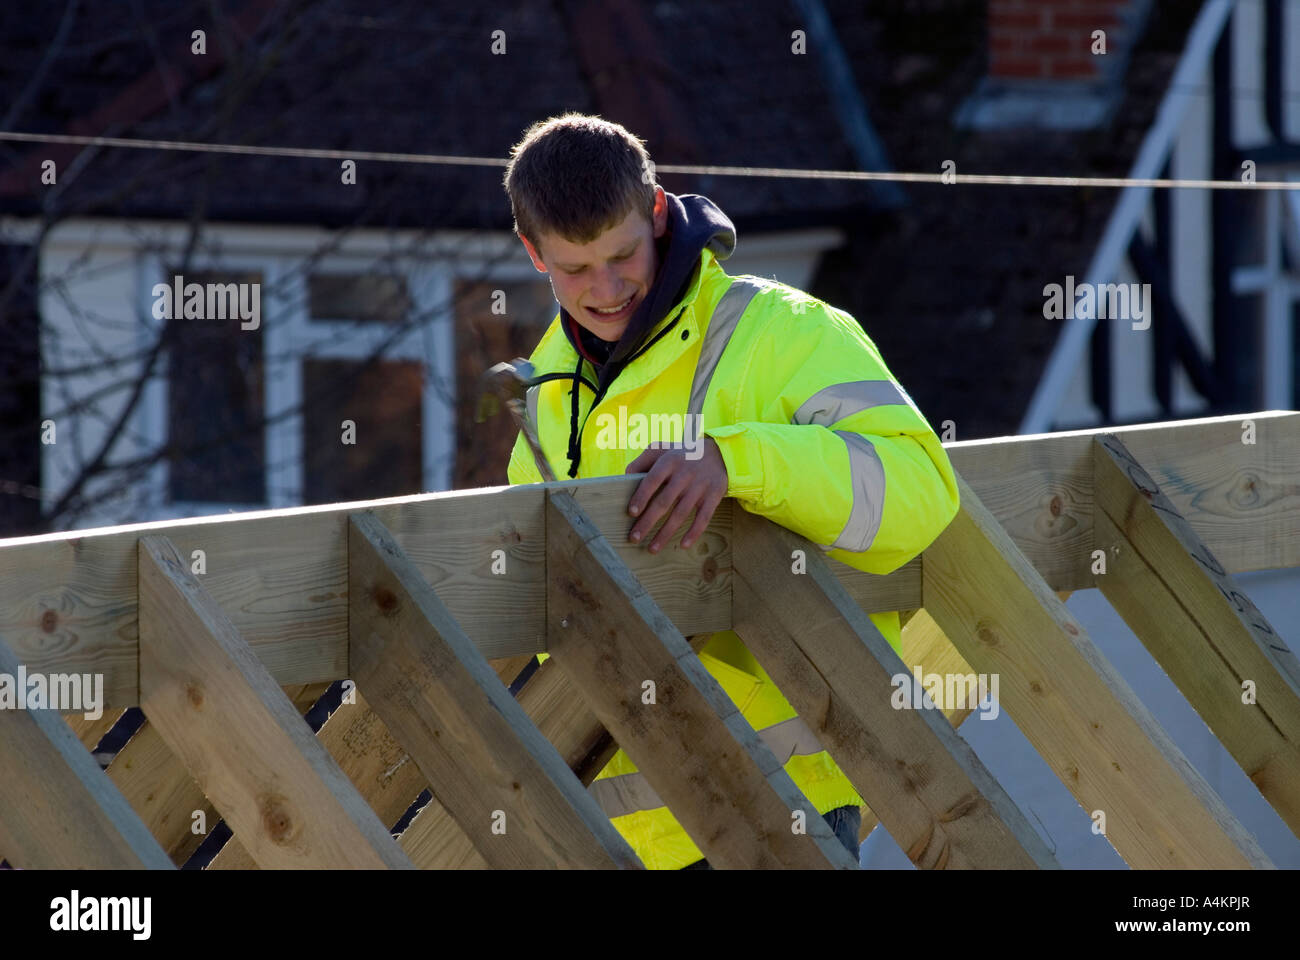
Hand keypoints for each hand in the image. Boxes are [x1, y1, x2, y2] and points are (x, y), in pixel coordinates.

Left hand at [625, 437, 728, 552]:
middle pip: (664, 502)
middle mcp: (685, 474)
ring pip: (681, 514)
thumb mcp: (662, 449)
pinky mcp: (715, 495)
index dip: (642, 496)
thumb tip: (625, 477)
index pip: (653, 480)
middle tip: (634, 538)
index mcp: (670, 461)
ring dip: (665, 533)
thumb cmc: (681, 455)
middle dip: (648, 522)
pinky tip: (683, 545)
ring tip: (652, 549)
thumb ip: (643, 461)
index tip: (632, 513)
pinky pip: (704, 517)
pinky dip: (694, 532)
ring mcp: (700, 486)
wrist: (719, 453)